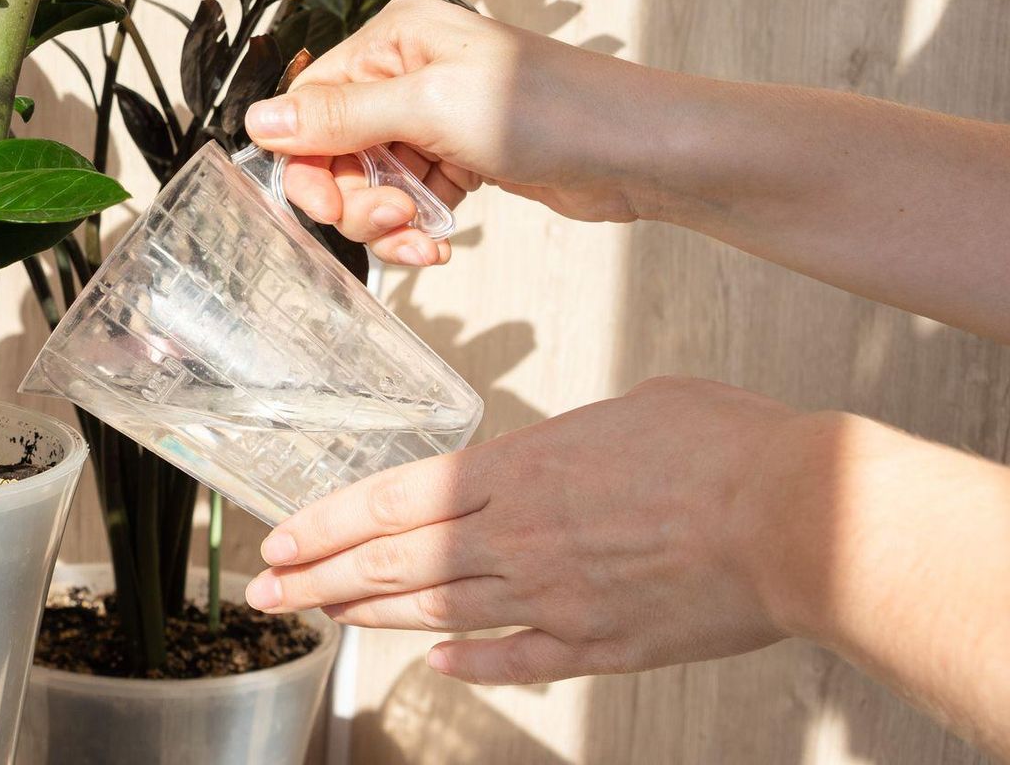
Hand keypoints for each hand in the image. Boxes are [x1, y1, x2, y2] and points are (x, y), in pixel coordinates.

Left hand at [243, 377, 812, 683]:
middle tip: (267, 589)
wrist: (801, 517)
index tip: (281, 536)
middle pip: (396, 560)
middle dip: (321, 575)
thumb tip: (546, 460)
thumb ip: (564, 444)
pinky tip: (433, 659)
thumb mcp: (627, 409)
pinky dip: (469, 659)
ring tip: (320, 617)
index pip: (396, 499)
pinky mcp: (600, 644)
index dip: (328, 521)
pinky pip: (515, 656)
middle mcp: (520, 537)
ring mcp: (555, 597)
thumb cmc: (725, 446)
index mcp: (519, 468)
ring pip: (439, 610)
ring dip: (370, 615)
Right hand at [244, 0, 666, 266]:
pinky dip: (415, 229)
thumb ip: (341, 117)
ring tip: (425, 237)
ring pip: (369, 182)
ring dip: (386, 222)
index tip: (327, 205)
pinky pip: (408, 199)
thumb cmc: (551, 110)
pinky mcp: (457, 157)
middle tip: (391, 221)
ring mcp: (432, 117)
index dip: (308, 162)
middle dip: (352, 197)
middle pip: (333, 148)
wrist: (638, 152)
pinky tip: (440, 243)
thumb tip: (259, 121)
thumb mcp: (431, 107)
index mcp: (393, 38)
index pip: (311, 103)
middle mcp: (407, 71)